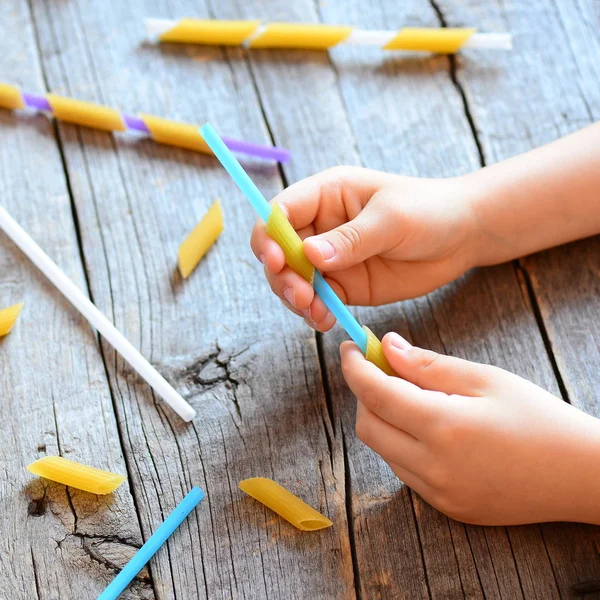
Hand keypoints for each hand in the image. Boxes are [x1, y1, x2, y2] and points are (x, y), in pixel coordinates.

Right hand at [251, 167, 476, 331]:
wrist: (462, 237)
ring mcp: (330, 259)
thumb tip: (310, 254)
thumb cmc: (429, 211)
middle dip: (282, 276)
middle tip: (302, 296)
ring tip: (316, 312)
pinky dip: (315, 313)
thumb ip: (351, 238)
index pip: (279, 212)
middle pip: (279, 251)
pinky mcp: (344, 285)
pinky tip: (325, 320)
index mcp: (325, 195)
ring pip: (293, 280)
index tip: (277, 261)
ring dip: (295, 299)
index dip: (269, 237)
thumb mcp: (391, 219)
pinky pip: (318, 301)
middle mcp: (320, 226)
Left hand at [341, 333, 599, 525]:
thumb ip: (428, 365)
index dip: (355, 368)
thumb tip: (386, 347)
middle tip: (382, 369)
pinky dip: (402, 443)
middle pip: (368, 426)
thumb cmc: (539, 418)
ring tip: (413, 396)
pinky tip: (429, 427)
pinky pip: (404, 470)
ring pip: (384, 450)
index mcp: (444, 427)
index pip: (375, 394)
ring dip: (384, 419)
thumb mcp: (485, 379)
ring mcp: (438, 494)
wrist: (581, 476)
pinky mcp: (446, 508)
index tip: (349, 348)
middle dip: (365, 393)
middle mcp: (433, 467)